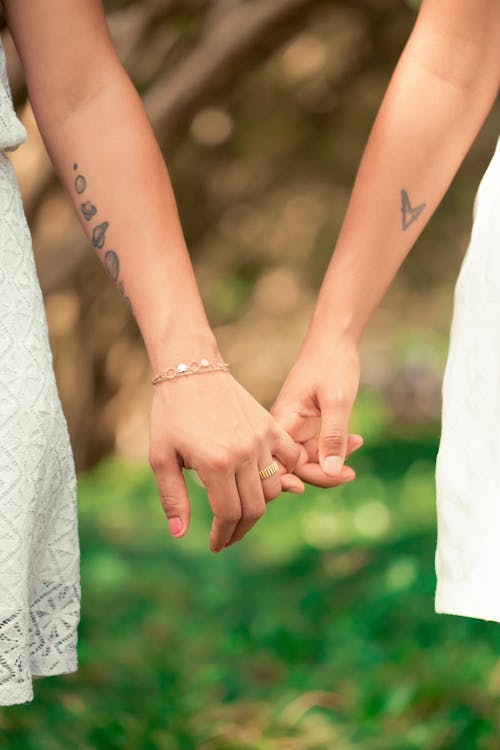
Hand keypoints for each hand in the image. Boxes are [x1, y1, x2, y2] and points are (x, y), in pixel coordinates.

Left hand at [149, 367, 303, 551]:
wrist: (192, 371)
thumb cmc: (170, 414)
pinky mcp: (270, 426)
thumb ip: (172, 497)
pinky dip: (283, 474)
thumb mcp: (160, 457)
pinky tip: (265, 483)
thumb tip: (180, 535)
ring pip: (272, 488)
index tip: (215, 545)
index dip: (223, 536)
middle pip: (254, 508)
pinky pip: (288, 459)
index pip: (229, 514)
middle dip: (240, 530)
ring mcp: (261, 439)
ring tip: (240, 511)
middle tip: (227, 537)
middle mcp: (244, 453)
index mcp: (215, 463)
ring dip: (259, 506)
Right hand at [271, 334, 362, 485]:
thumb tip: (331, 472)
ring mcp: (295, 426)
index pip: (279, 465)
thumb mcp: (337, 401)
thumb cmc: (332, 364)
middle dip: (321, 473)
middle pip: (294, 467)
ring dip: (332, 461)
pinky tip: (356, 440)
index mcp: (282, 421)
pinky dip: (335, 448)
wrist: (335, 339)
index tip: (316, 485)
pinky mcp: (306, 424)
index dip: (292, 480)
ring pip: (307, 459)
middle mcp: (284, 427)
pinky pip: (316, 446)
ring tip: (357, 446)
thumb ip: (333, 438)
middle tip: (351, 473)